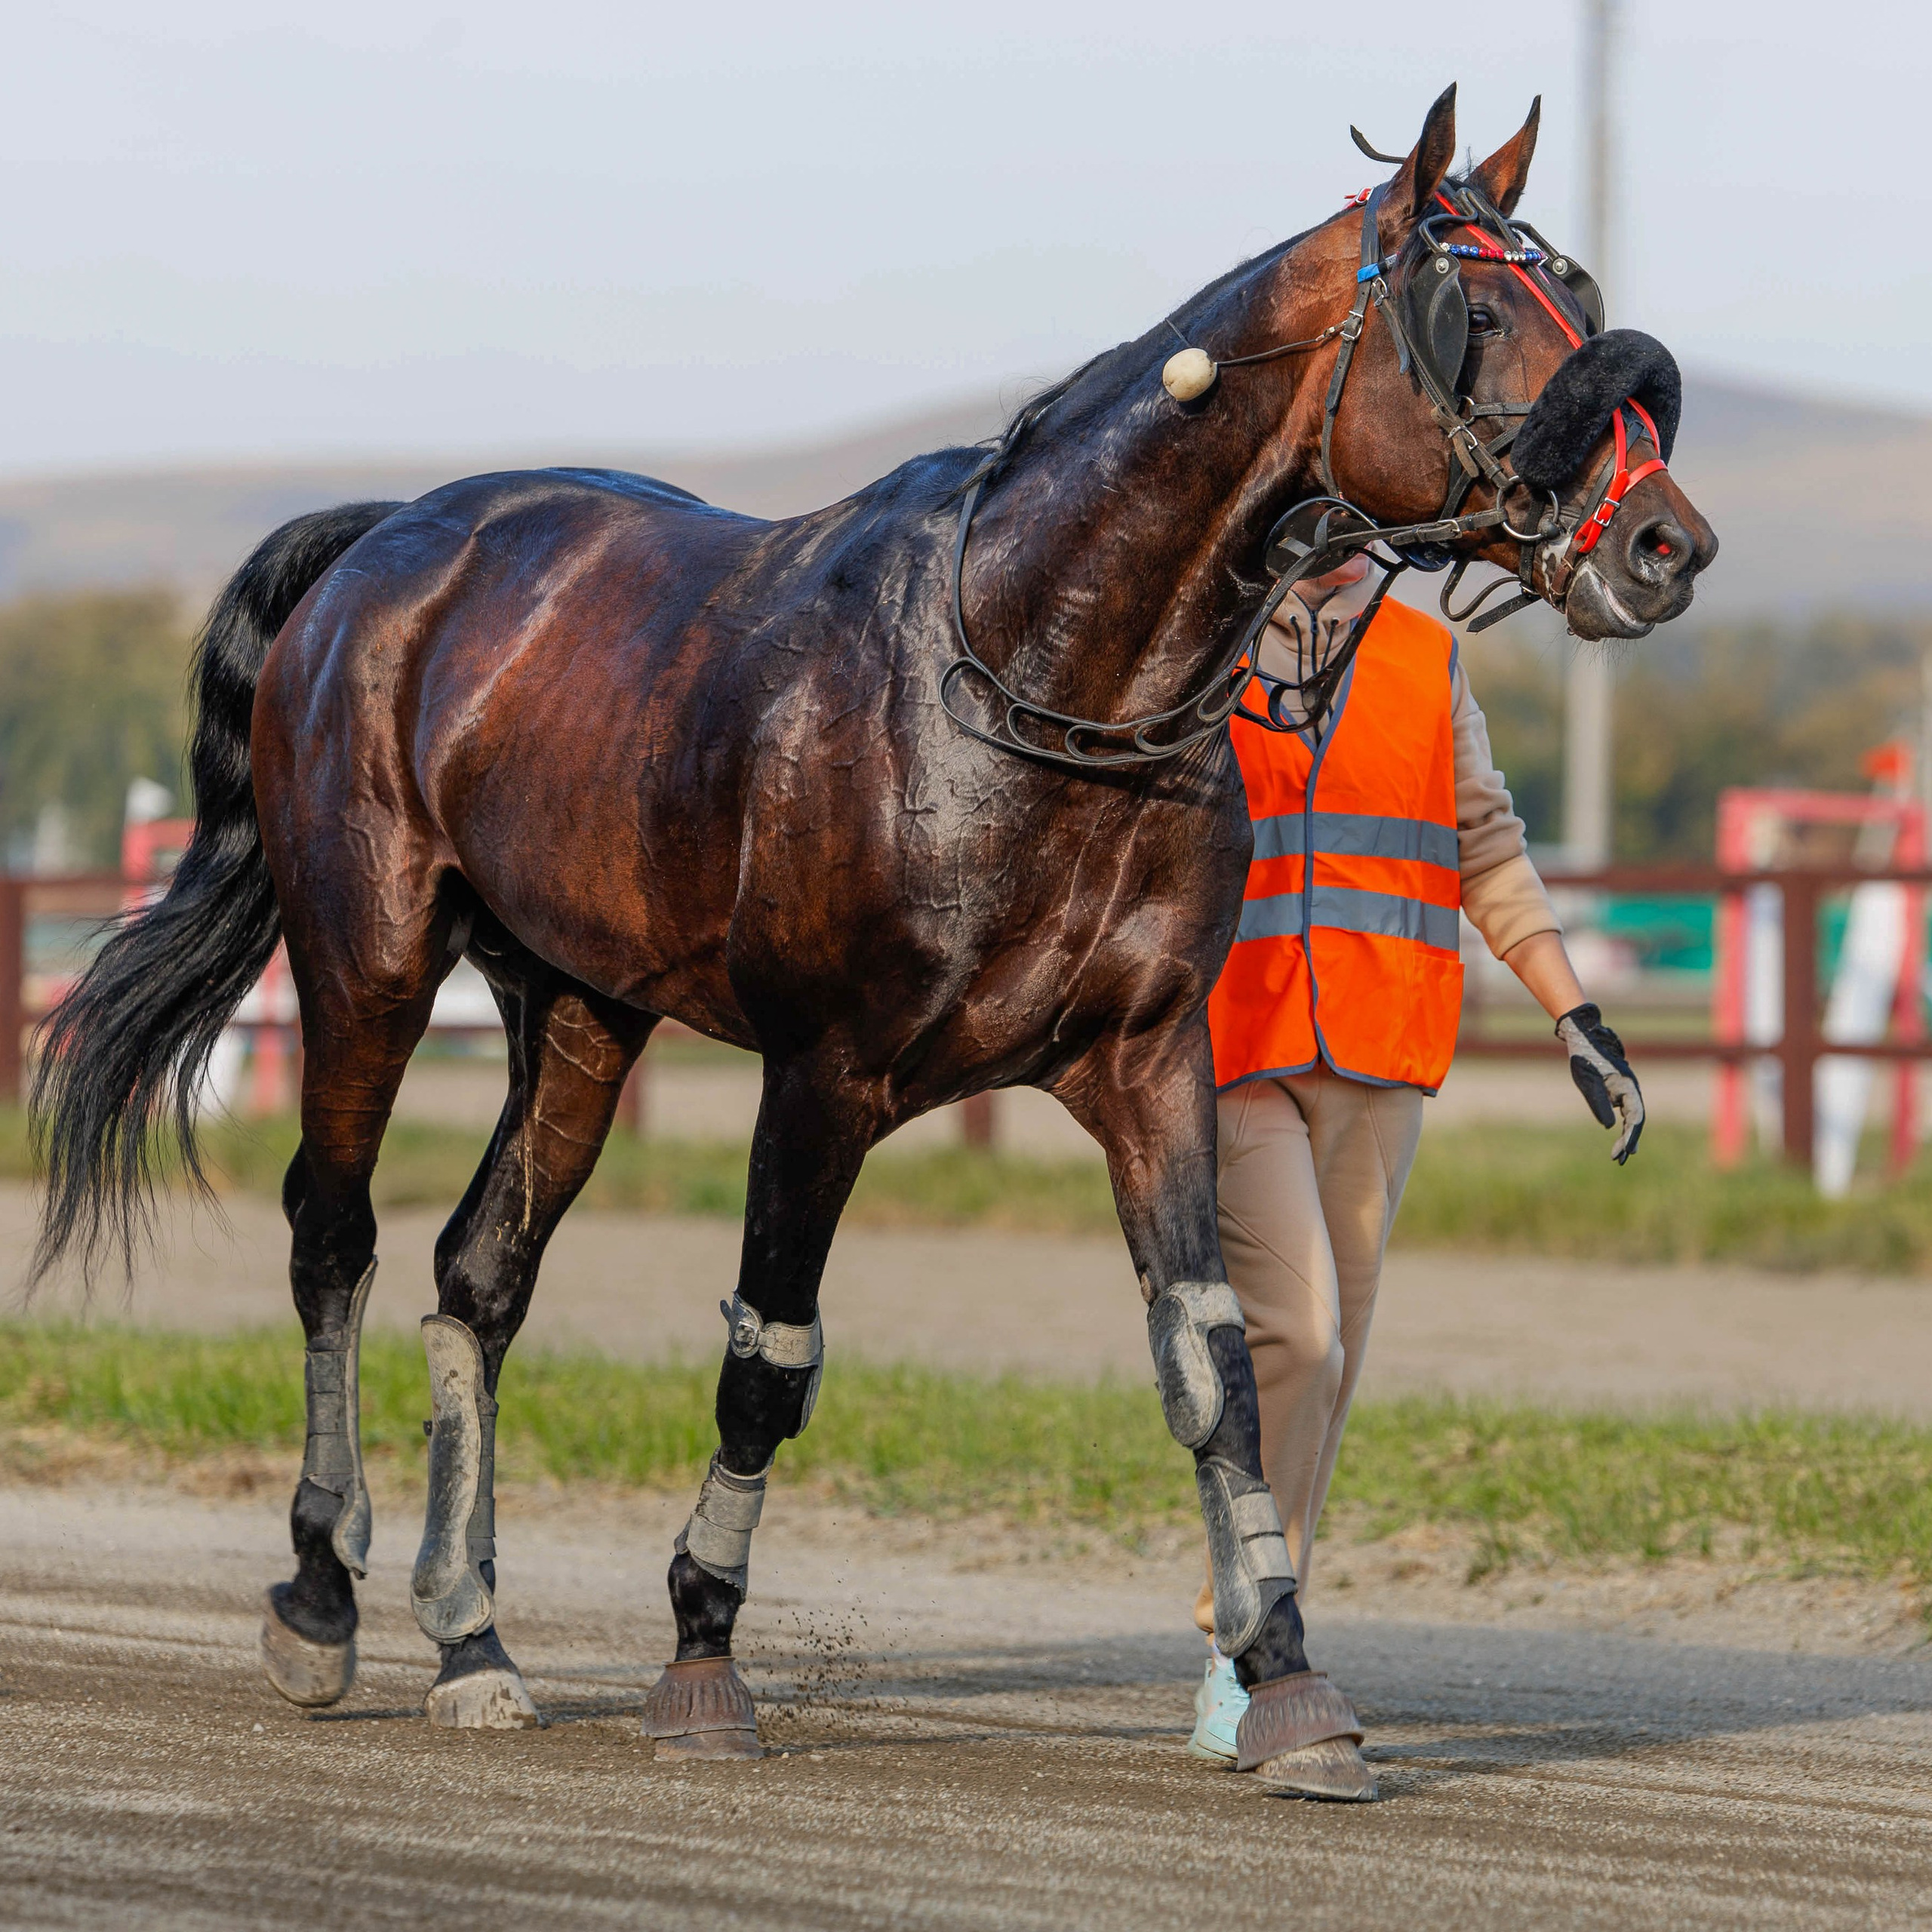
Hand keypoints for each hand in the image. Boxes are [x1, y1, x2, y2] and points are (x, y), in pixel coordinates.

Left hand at [1555, 1003, 1644, 1163]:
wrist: (1582, 1035)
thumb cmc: (1584, 1057)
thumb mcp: (1587, 1081)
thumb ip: (1599, 1102)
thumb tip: (1609, 1127)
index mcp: (1628, 1087)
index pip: (1635, 1117)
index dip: (1630, 1136)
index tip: (1623, 1153)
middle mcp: (1631, 1089)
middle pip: (1636, 1120)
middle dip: (1629, 1140)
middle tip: (1619, 1160)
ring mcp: (1625, 1089)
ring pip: (1631, 1116)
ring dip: (1627, 1135)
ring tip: (1621, 1155)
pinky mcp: (1617, 1089)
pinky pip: (1625, 1110)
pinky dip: (1623, 1125)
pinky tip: (1619, 1137)